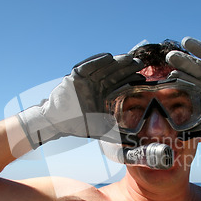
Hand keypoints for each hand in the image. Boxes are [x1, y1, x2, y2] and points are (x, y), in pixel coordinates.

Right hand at [17, 53, 143, 148]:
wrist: (57, 122)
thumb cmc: (78, 125)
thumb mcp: (100, 130)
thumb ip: (115, 135)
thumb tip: (132, 143)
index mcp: (103, 94)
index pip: (120, 83)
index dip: (131, 79)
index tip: (143, 76)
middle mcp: (96, 85)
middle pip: (114, 73)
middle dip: (127, 67)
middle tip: (140, 63)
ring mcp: (86, 79)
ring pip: (103, 67)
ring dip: (116, 62)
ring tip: (128, 58)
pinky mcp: (75, 76)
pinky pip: (87, 66)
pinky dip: (96, 61)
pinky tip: (108, 57)